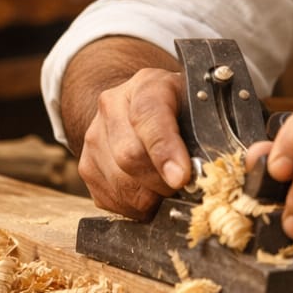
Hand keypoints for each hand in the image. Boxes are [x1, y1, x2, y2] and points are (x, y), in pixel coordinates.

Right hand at [77, 68, 190, 218]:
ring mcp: (94, 136)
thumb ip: (204, 129)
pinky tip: (149, 192)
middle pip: (130, 157)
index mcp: (146, 85)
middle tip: (184, 187)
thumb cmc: (180, 107)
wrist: (143, 103)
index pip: (149, 116)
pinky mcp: (86, 165)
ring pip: (119, 184)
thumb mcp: (198, 104)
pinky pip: (109, 199)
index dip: (165, 151)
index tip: (181, 177)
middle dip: (163, 182)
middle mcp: (112, 106)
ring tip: (167, 188)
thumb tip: (205, 169)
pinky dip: (134, 206)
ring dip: (150, 197)